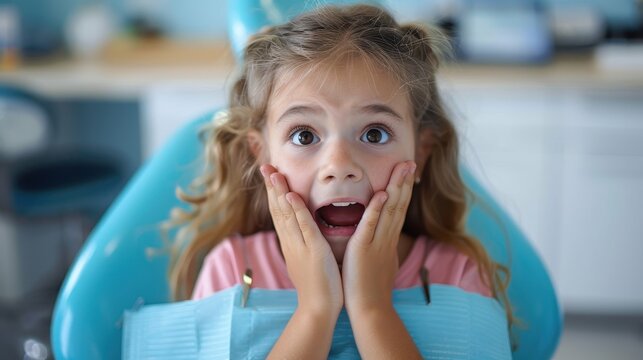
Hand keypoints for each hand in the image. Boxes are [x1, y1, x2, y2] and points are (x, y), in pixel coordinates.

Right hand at [260, 164, 343, 315]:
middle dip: (271, 187)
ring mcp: (300, 245)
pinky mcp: (313, 251)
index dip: (274, 193)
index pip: (280, 213)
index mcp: (291, 242)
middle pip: (278, 209)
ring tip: (274, 173)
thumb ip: (304, 243)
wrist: (318, 309)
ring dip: (280, 192)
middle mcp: (291, 241)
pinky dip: (297, 210)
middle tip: (265, 166)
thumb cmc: (318, 286)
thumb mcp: (307, 259)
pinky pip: (304, 227)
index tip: (270, 174)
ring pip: (287, 214)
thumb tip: (302, 230)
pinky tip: (291, 196)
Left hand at [341, 161, 416, 313]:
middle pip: (399, 206)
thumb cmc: (370, 289)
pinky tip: (382, 194)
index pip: (398, 210)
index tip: (406, 173)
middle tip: (410, 162)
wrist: (370, 310)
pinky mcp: (364, 250)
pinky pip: (372, 227)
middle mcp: (387, 239)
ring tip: (402, 168)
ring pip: (390, 211)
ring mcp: (377, 243)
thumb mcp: (380, 263)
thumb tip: (384, 240)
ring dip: (396, 188)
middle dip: (404, 183)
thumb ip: (381, 248)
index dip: (403, 190)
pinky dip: (377, 210)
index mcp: (388, 241)